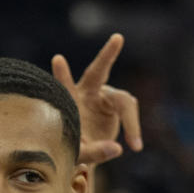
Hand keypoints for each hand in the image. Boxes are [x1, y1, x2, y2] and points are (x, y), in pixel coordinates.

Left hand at [51, 33, 141, 164]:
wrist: (85, 149)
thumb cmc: (75, 149)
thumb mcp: (81, 154)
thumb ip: (95, 152)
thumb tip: (118, 149)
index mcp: (69, 103)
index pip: (64, 87)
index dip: (62, 75)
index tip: (57, 59)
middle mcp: (85, 94)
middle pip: (97, 73)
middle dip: (107, 56)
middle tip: (118, 38)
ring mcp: (103, 96)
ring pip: (124, 100)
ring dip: (131, 122)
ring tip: (134, 144)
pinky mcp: (117, 102)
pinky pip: (130, 111)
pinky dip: (133, 128)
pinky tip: (135, 144)